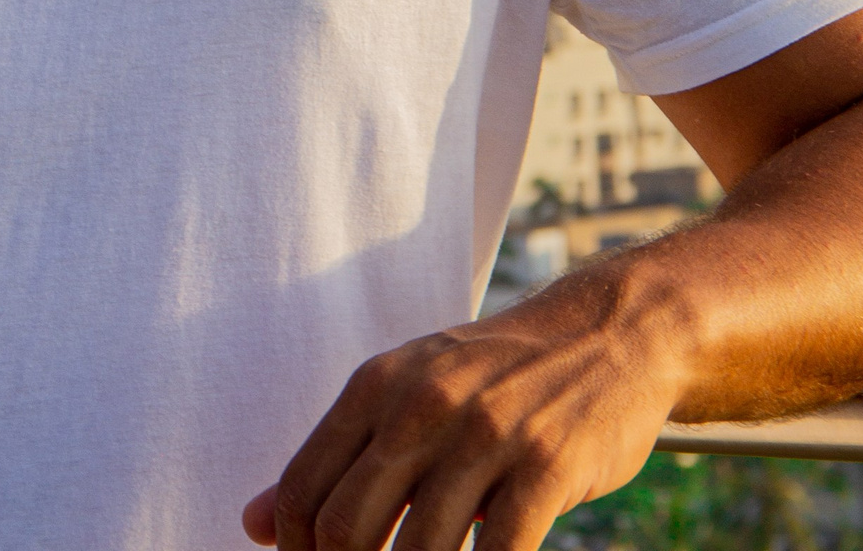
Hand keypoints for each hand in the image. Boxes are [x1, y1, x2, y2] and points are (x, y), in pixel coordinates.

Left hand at [240, 276, 682, 550]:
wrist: (610, 331)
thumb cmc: (497, 375)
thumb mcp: (409, 390)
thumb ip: (336, 456)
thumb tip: (252, 524)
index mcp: (377, 384)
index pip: (303, 494)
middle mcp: (423, 403)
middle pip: (346, 530)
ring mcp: (487, 433)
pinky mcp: (547, 466)